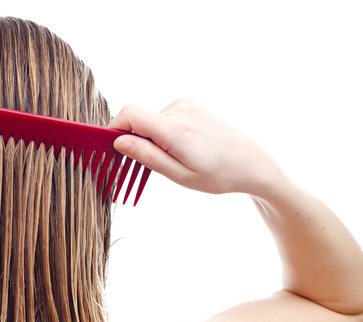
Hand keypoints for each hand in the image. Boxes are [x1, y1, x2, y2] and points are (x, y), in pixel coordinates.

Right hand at [109, 98, 284, 196]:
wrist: (252, 163)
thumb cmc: (218, 175)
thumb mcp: (179, 175)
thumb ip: (147, 156)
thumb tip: (118, 142)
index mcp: (175, 129)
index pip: (128, 115)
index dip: (113, 130)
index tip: (110, 150)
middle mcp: (179, 110)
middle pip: (137, 119)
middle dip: (134, 141)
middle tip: (145, 167)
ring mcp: (185, 105)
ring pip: (149, 120)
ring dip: (150, 139)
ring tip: (172, 159)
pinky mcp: (189, 105)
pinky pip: (162, 118)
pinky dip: (161, 133)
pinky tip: (180, 149)